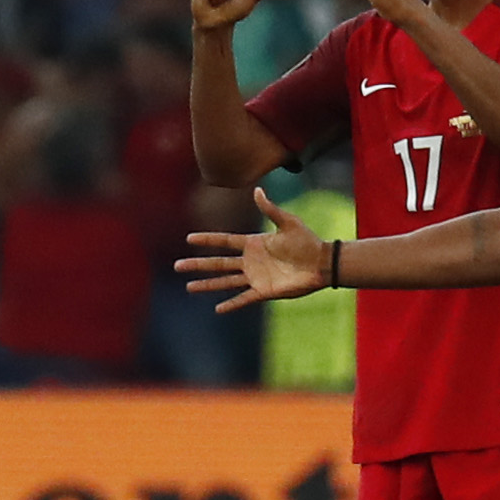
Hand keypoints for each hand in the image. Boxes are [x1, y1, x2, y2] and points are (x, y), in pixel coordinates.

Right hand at [176, 187, 328, 311]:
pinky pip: (243, 298)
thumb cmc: (307, 241)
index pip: (224, 241)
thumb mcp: (288, 221)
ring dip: (207, 284)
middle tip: (177, 266)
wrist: (322, 262)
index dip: (207, 240)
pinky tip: (217, 309)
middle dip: (197, 265)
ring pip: (225, 281)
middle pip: (218, 263)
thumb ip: (270, 208)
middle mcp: (250, 261)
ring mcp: (255, 277)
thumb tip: (257, 190)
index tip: (189, 239)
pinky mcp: (264, 291)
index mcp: (253, 243)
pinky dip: (231, 304)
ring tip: (189, 286)